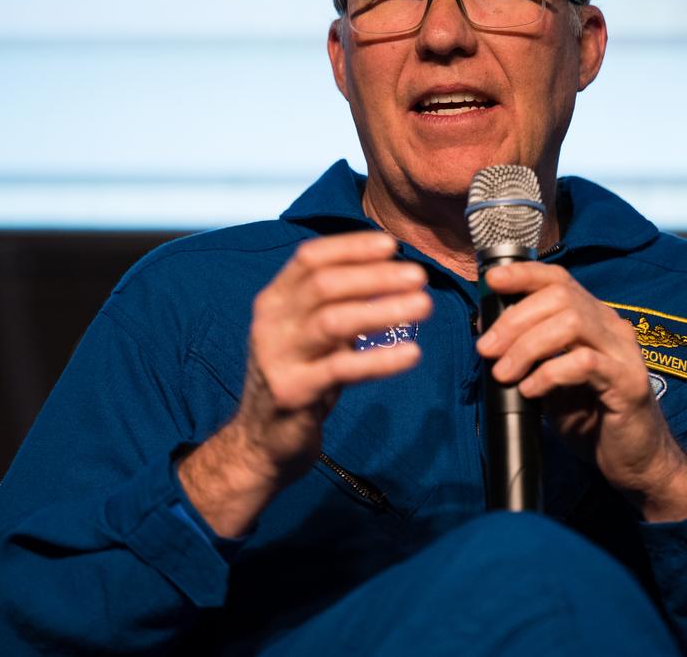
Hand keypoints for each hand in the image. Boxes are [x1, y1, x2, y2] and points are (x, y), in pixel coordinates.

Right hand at [180, 231, 429, 535]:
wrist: (262, 441)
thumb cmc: (300, 377)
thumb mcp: (310, 334)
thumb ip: (336, 304)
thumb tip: (391, 271)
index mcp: (274, 300)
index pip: (310, 258)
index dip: (351, 247)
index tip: (392, 244)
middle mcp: (271, 323)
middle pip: (324, 284)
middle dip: (375, 275)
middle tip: (419, 276)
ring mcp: (278, 358)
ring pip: (333, 321)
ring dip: (383, 310)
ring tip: (424, 306)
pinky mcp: (293, 393)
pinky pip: (342, 369)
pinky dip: (381, 359)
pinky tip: (412, 354)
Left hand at [475, 262, 686, 521]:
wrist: (635, 461)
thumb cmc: (591, 419)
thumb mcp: (552, 381)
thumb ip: (531, 355)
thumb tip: (488, 336)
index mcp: (593, 320)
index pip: (560, 280)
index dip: (524, 274)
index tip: (491, 281)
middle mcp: (611, 327)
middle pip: (560, 297)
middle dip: (515, 319)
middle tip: (487, 349)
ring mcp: (623, 352)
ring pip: (572, 324)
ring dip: (528, 345)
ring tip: (504, 373)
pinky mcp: (629, 382)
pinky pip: (584, 362)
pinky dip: (549, 372)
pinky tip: (531, 390)